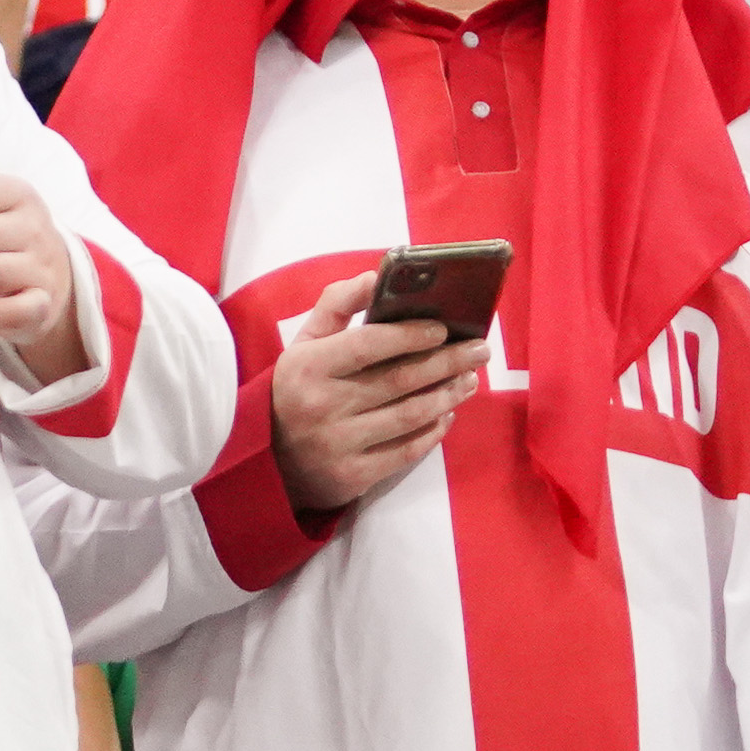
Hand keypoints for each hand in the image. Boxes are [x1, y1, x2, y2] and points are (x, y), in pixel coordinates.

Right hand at [266, 269, 487, 514]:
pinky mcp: (352, 476)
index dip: (409, 335)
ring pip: (408, 415)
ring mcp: (338, 444)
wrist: (270, 461)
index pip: (367, 345)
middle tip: (479, 350)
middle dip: (446, 362)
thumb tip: (376, 275)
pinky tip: (448, 413)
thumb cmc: (298, 390)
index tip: (443, 328)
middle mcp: (322, 406)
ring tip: (470, 379)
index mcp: (308, 366)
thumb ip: (337, 305)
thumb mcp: (304, 344)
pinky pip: (406, 451)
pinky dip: (433, 431)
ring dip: (447, 395)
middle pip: (398, 380)